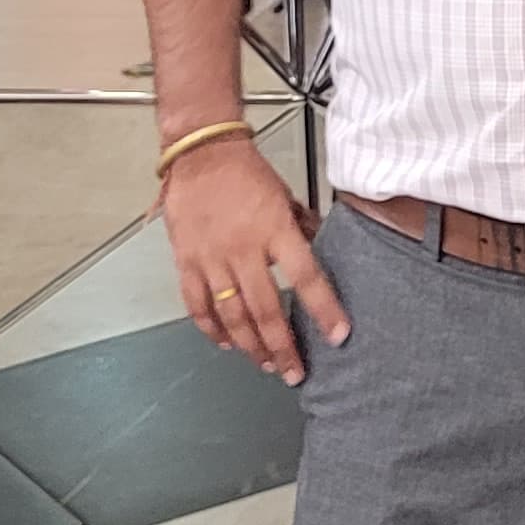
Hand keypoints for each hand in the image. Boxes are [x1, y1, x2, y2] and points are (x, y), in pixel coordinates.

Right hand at [164, 136, 349, 385]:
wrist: (201, 152)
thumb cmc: (247, 172)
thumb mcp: (286, 196)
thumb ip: (301, 230)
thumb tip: (321, 254)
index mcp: (274, 229)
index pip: (306, 277)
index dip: (324, 309)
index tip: (339, 335)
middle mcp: (243, 248)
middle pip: (266, 309)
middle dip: (282, 346)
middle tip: (294, 372)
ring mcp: (211, 257)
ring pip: (231, 315)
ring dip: (250, 346)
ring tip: (266, 364)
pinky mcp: (186, 260)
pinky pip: (197, 305)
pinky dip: (211, 329)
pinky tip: (226, 343)